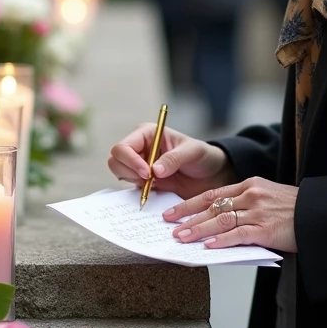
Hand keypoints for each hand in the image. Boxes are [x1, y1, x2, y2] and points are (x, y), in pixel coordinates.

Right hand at [107, 123, 236, 200]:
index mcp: (147, 134)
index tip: (147, 173)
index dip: (130, 160)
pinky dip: (138, 193)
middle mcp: (139, 149)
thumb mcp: (193, 152)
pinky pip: (131, 188)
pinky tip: (153, 193)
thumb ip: (174, 158)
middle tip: (150, 180)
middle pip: (115, 160)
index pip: (123, 146)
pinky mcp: (144, 182)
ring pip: (119, 174)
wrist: (211, 176)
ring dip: (133, 181)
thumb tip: (154, 170)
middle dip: (129, 172)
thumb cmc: (203, 156)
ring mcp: (139, 166)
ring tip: (155, 184)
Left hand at [163, 178, 298, 252]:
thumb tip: (218, 224)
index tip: (173, 212)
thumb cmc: (294, 209)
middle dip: (188, 217)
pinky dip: (221, 240)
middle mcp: (251, 194)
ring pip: (221, 219)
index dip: (190, 204)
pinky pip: (238, 234)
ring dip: (198, 230)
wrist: (320, 214)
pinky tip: (208, 246)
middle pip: (212, 206)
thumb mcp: (268, 197)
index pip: (212, 194)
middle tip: (170, 227)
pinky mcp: (266, 228)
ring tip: (182, 238)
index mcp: (250, 184)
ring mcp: (258, 211)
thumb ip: (245, 205)